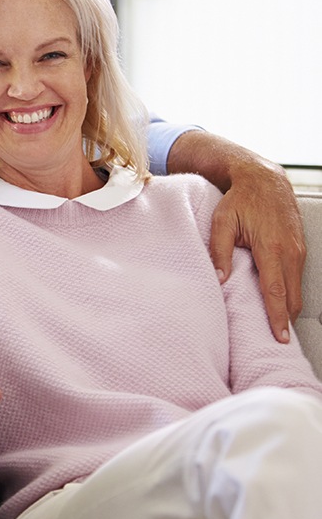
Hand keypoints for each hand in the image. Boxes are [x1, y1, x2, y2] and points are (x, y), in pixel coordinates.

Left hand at [209, 162, 305, 342]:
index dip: (278, 316)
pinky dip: (289, 292)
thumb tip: (219, 279)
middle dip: (286, 319)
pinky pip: (297, 277)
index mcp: (271, 248)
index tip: (280, 337)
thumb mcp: (222, 222)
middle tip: (274, 339)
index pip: (276, 291)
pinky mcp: (300, 248)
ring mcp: (299, 250)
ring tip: (274, 324)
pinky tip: (277, 300)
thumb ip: (220, 251)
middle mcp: (291, 251)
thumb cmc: (240, 200)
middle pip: (292, 296)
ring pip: (296, 288)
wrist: (265, 179)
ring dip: (288, 306)